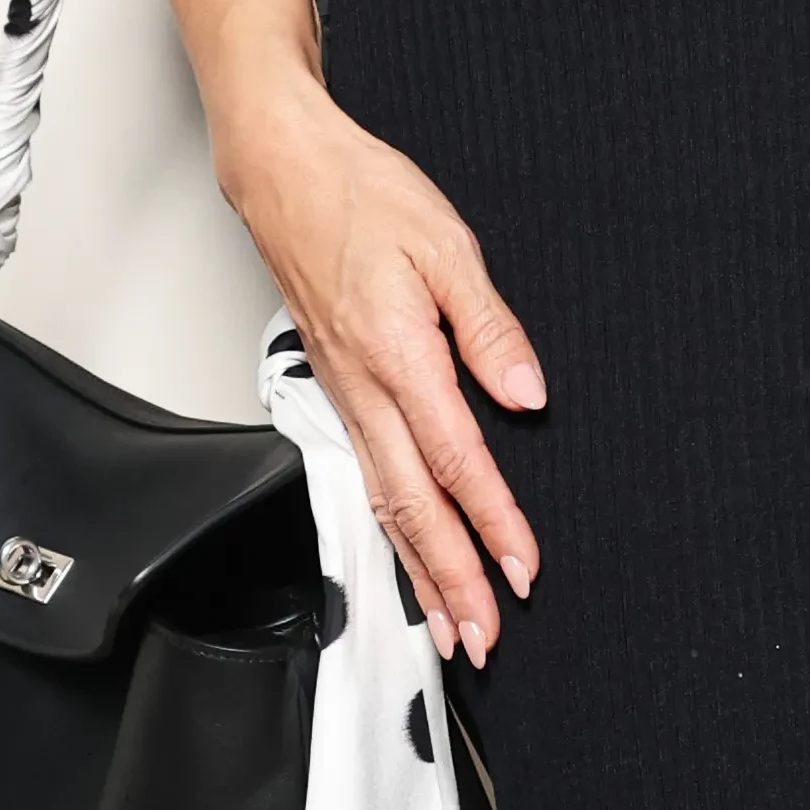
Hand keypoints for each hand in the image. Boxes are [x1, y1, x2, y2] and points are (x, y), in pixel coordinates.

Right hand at [217, 72, 543, 663]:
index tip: (523, 570)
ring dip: (419, 569)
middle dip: (450, 580)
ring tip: (450, 624)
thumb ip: (489, 327)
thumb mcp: (447, 244)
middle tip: (482, 637)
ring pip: (383, 503)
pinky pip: (366, 477)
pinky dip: (392, 529)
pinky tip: (410, 554)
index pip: (457, 460)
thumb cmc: (359, 194)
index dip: (492, 523)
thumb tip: (527, 395)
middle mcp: (364, 389)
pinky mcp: (337, 390)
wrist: (283, 171)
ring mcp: (344, 396)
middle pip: (412, 506)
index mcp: (398, 355)